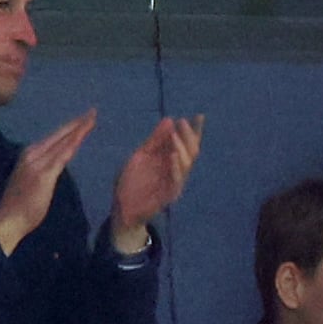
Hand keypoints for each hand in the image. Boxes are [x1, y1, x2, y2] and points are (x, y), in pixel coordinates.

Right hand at [0, 110, 97, 254]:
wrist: (7, 219)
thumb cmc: (19, 206)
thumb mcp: (32, 181)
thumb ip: (43, 170)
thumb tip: (54, 166)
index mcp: (29, 154)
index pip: (54, 138)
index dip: (69, 127)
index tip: (83, 119)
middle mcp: (32, 153)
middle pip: (59, 135)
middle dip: (77, 123)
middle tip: (93, 112)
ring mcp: (37, 163)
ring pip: (62, 142)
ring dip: (78, 129)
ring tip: (92, 118)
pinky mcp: (44, 174)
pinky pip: (62, 155)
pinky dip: (73, 143)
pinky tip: (82, 135)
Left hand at [109, 114, 204, 249]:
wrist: (123, 207)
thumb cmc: (132, 181)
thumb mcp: (141, 155)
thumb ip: (155, 140)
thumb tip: (169, 119)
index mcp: (170, 159)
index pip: (187, 142)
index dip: (194, 130)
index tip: (199, 116)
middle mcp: (176, 170)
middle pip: (191, 152)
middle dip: (188, 136)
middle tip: (182, 122)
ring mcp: (174, 182)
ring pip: (186, 165)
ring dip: (181, 149)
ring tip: (175, 136)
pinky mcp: (169, 195)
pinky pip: (176, 180)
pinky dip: (175, 167)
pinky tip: (172, 155)